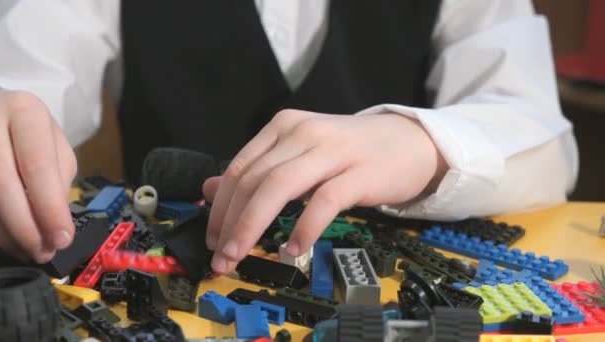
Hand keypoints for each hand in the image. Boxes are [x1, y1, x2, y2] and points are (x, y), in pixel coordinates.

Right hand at [0, 90, 76, 262]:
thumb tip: (55, 224)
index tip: (62, 239)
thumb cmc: (25, 132)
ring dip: (5, 234)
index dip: (50, 207)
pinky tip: (5, 238)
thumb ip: (58, 177)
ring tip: (26, 249)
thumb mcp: (52, 144)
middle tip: (43, 252)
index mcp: (25, 111)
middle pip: (2, 184)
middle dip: (26, 227)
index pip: (38, 165)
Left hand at [204, 109, 446, 273]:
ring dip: (252, 226)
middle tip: (221, 257)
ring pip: (278, 187)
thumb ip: (258, 170)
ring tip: (240, 256)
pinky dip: (304, 227)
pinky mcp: (359, 173)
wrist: (410, 142)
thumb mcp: (300, 155)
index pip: (239, 168)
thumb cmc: (351, 153)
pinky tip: (293, 249)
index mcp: (283, 127)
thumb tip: (209, 190)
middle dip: (230, 223)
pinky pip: (323, 201)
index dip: (219, 207)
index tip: (212, 239)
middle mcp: (302, 133)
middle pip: (253, 180)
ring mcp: (331, 151)